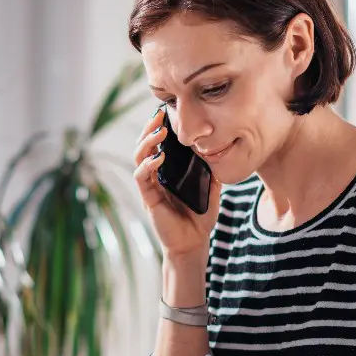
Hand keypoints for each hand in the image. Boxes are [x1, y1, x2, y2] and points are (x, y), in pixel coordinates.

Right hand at [134, 109, 221, 256]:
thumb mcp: (210, 188)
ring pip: (139, 158)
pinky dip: (148, 165)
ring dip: (146, 143)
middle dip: (149, 129)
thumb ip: (210, 170)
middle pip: (143, 147)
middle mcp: (155, 176)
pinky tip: (159, 157)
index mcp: (167, 172)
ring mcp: (150, 186)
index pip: (157, 145)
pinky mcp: (149, 198)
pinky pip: (142, 177)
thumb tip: (217, 149)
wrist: (194, 242)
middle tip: (159, 115)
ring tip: (159, 132)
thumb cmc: (200, 217)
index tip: (166, 113)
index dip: (158, 128)